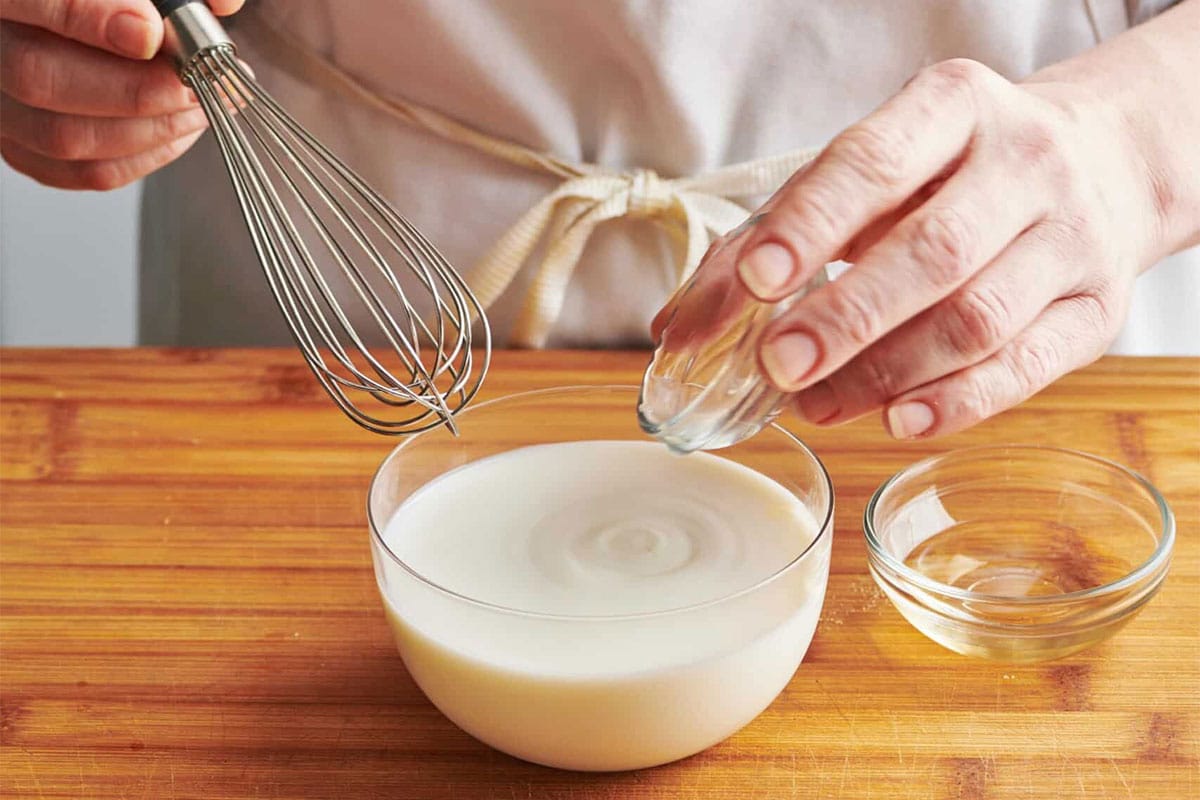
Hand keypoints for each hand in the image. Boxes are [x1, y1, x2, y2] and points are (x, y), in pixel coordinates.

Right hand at [1, 0, 243, 189]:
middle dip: (138, 90)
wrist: (90, 24)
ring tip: (203, 105)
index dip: (92, 19)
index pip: (33, 1)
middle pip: (41, 78)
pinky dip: (143, 157)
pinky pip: (81, 172)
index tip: (151, 34)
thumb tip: (223, 4)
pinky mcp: (24, 146)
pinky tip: (180, 129)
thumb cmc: (124, 6)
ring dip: (151, 128)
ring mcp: (0, 105)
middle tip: (198, 81)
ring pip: (63, 136)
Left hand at [656, 57, 1181, 439]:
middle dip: (847, 317)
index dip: (812, 224)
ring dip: (887, 372)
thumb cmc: (949, 175)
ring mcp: (1071, 237)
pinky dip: (957, 403)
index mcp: (954, 107)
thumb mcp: (871, 174)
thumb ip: (773, 237)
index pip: (876, 163)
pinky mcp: (1096, 308)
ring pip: (978, 318)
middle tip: (778, 365)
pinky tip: (897, 420)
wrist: (1102, 163)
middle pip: (934, 252)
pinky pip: (1027, 367)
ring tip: (817, 402)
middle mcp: (1025, 162)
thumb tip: (682, 330)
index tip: (755, 280)